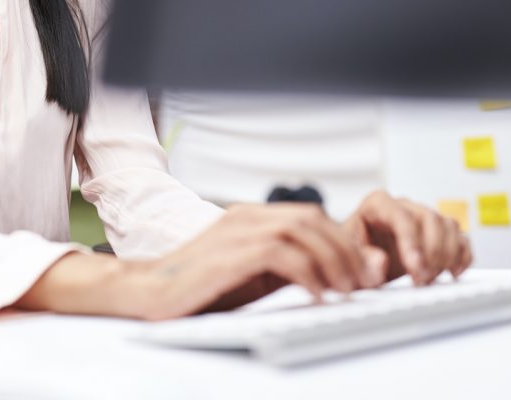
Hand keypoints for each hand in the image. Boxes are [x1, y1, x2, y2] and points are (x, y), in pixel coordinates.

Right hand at [128, 202, 386, 319]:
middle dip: (344, 249)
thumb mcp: (257, 278)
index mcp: (251, 217)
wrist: (150, 292)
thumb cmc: (202, 287)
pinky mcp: (229, 254)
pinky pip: (281, 255)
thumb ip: (296, 271)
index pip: (311, 215)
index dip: (342, 241)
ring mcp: (236, 231)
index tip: (360, 272)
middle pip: (312, 217)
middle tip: (360, 283)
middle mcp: (246, 216)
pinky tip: (318, 296)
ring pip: (301, 230)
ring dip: (332, 260)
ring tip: (345, 291)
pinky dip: (308, 275)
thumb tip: (344, 273)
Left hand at [343, 190, 471, 284]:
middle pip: (429, 218)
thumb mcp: (349, 256)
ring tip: (431, 277)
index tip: (415, 268)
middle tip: (422, 279)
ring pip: (448, 226)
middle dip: (430, 252)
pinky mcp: (439, 233)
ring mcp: (422, 217)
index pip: (400, 216)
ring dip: (446, 255)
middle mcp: (403, 206)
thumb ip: (362, 258)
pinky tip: (452, 273)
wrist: (360, 262)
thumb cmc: (354, 255)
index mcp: (376, 204)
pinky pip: (461, 238)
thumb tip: (380, 260)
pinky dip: (462, 256)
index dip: (411, 242)